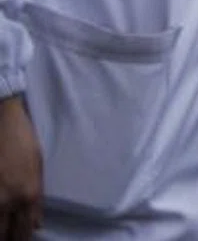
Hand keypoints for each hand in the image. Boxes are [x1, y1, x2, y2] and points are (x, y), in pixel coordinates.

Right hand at [0, 97, 39, 240]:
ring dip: (1, 232)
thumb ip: (36, 199)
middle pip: (8, 233)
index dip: (24, 238)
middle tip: (11, 240)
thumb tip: (36, 224)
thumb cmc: (25, 144)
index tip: (23, 240)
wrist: (6, 123)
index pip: (26, 229)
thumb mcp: (38, 170)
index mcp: (30, 194)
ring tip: (4, 235)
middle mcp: (11, 200)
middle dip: (10, 239)